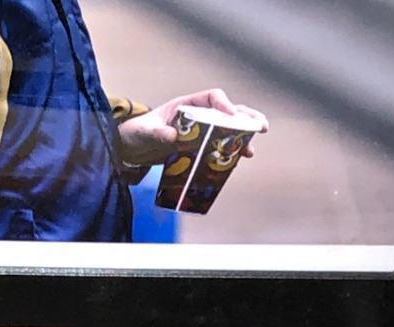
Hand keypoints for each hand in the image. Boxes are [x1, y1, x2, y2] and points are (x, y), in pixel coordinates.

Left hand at [117, 88, 268, 169]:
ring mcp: (199, 132)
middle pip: (227, 112)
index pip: (211, 97)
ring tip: (251, 151)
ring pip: (227, 130)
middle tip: (261, 127)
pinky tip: (238, 162)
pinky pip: (218, 148)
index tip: (230, 115)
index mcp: (186, 104)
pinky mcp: (197, 149)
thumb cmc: (137, 133)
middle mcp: (197, 116)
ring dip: (242, 138)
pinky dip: (229, 153)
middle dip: (245, 118)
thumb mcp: (144, 132)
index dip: (223, 104)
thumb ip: (156, 133)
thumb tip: (172, 138)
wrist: (132, 148)